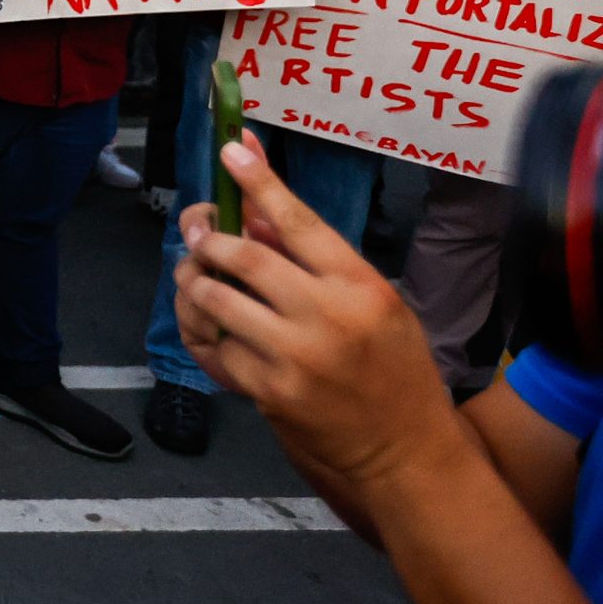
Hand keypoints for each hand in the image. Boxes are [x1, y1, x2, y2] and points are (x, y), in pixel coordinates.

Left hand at [172, 130, 456, 490]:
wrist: (409, 452)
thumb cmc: (396, 369)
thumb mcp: (376, 303)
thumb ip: (318, 259)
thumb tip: (256, 211)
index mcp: (360, 285)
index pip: (298, 220)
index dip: (260, 181)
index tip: (230, 150)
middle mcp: (326, 315)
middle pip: (243, 254)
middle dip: (207, 236)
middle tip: (196, 229)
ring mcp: (294, 357)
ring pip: (216, 299)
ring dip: (194, 280)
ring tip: (195, 274)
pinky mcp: (270, 393)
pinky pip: (218, 347)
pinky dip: (210, 332)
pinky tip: (219, 329)